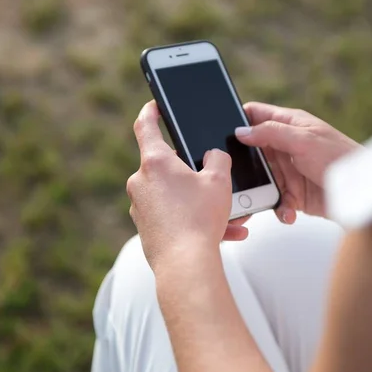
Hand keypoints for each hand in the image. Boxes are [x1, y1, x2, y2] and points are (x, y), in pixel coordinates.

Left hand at [127, 101, 247, 272]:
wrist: (185, 266)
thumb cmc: (200, 219)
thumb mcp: (219, 181)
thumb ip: (218, 159)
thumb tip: (212, 156)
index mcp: (155, 162)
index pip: (145, 125)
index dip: (151, 111)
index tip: (156, 105)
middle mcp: (141, 182)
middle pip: (167, 165)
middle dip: (193, 171)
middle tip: (215, 179)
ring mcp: (140, 206)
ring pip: (174, 195)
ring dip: (201, 201)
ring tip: (231, 217)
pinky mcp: (146, 227)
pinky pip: (173, 215)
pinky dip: (194, 220)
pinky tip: (223, 233)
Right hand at [237, 102, 359, 220]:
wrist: (364, 194)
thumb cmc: (341, 159)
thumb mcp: (303, 140)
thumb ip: (271, 133)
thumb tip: (241, 131)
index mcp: (289, 124)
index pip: (256, 115)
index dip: (239, 120)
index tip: (224, 132)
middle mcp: (287, 146)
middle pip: (252, 151)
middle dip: (245, 164)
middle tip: (236, 174)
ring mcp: (289, 170)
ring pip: (261, 179)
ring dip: (261, 191)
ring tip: (262, 199)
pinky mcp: (294, 193)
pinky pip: (275, 200)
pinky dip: (278, 207)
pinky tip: (287, 211)